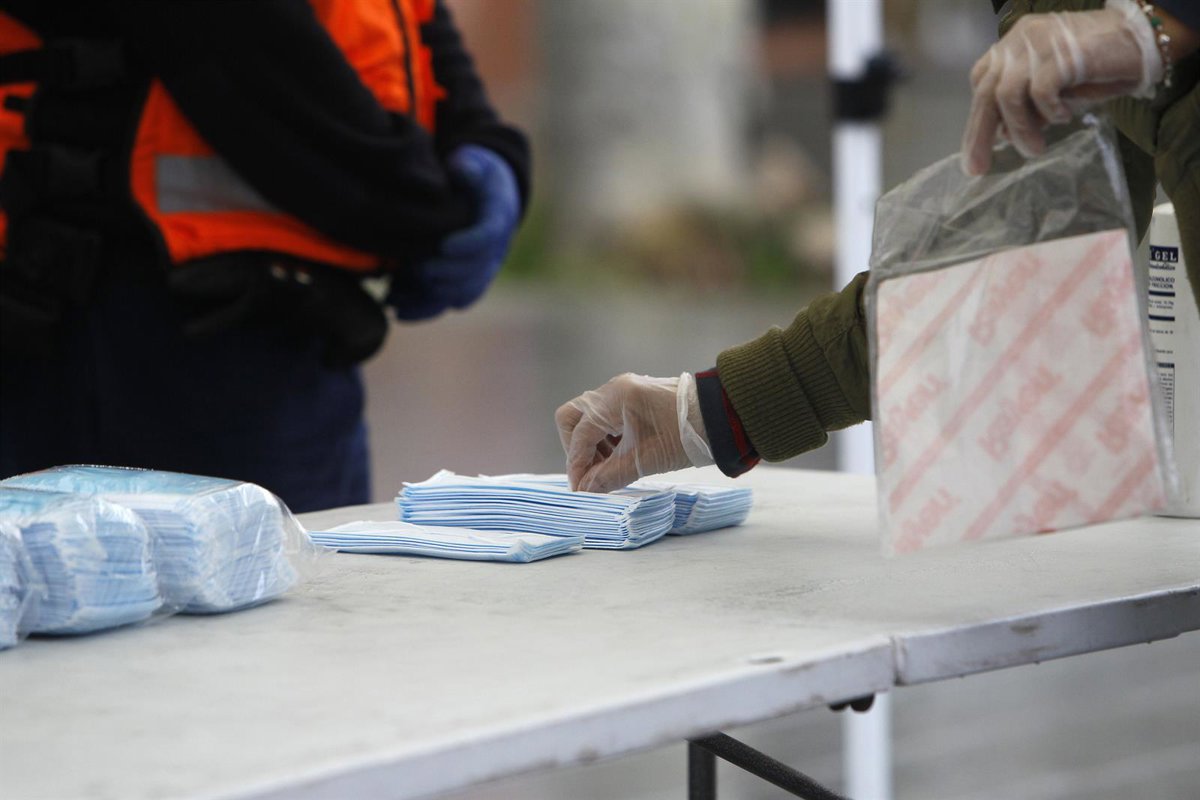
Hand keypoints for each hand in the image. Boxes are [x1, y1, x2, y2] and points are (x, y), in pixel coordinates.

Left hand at [388, 145, 519, 320]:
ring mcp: (480, 270)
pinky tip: (398, 309)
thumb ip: (468, 165)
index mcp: (498, 216)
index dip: (469, 244)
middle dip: (445, 274)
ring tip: (395, 295)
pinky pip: (446, 303)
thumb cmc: (474, 174)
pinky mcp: (463, 283)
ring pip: (461, 293)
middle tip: (418, 270)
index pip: (489, 235)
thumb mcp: (473, 161)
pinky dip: (424, 309)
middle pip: (475, 271)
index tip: (445, 246)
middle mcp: (495, 249)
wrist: (483, 197)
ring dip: (430, 298)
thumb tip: (460, 166)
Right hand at [556, 373, 712, 492]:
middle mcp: (614, 389)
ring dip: (591, 444)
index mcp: (615, 399)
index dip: (576, 464)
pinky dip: (605, 437)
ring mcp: (623, 390)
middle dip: (576, 447)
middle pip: (573, 417)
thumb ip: (609, 476)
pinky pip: (605, 416)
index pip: (580, 434)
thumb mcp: (645, 460)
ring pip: (588, 417)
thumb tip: (585, 490)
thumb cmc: (685, 436)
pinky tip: (619, 455)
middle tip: (590, 472)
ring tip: (608, 468)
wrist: (720, 416)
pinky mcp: (633, 396)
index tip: (579, 488)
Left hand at [961, 2, 1161, 174]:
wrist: (1140, 39)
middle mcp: (1020, 40)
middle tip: (979, 167)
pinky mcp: (1062, 53)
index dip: (977, 117)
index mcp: (1014, 44)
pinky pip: (1040, 91)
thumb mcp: (1054, 88)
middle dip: (980, 134)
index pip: (981, 81)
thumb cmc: (1097, 65)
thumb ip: (1027, 105)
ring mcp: (1039, 43)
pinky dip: (1048, 111)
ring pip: (1008, 95)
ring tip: (1035, 149)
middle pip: (987, 92)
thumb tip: (1003, 134)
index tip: (976, 149)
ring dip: (1019, 129)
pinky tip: (1064, 118)